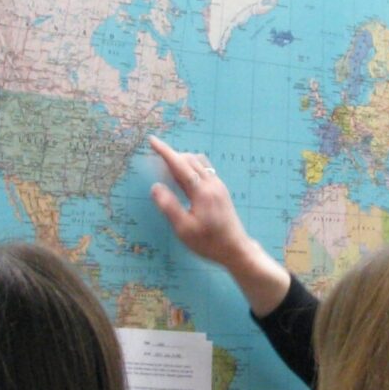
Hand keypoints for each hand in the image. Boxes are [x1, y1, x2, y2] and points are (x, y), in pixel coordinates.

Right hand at [147, 136, 256, 267]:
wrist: (236, 249)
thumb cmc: (208, 243)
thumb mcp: (184, 229)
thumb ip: (169, 207)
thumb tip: (155, 187)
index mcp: (201, 191)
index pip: (179, 165)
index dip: (164, 152)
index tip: (152, 140)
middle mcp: (211, 184)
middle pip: (189, 160)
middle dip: (171, 156)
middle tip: (155, 162)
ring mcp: (218, 186)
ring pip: (199, 162)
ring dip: (183, 161)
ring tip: (169, 170)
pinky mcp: (222, 191)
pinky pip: (205, 170)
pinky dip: (192, 167)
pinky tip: (186, 180)